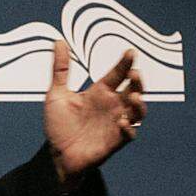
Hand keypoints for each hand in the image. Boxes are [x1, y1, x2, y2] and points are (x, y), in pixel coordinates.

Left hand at [44, 41, 145, 180]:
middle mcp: (112, 106)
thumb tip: (58, 41)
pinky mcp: (115, 141)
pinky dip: (129, 128)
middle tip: (134, 73)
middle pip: (133, 90)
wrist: (57, 154)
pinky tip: (121, 122)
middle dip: (138, 81)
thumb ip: (60, 69)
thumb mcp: (56, 94)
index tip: (130, 52)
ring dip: (139, 104)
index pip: (117, 75)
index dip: (124, 63)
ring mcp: (116, 123)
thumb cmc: (59, 125)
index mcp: (100, 93)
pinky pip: (129, 134)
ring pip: (138, 111)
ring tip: (135, 96)